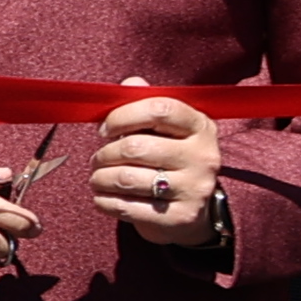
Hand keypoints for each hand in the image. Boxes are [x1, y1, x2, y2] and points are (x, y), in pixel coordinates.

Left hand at [93, 91, 227, 250]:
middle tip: (97, 159)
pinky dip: (103, 201)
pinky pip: (125, 207)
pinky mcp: (179, 217)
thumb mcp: (165, 130)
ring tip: (97, 178)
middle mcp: (204, 157)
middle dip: (104, 153)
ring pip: (126, 178)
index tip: (105, 128)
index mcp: (201, 127)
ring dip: (99, 178)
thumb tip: (130, 82)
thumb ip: (145, 104)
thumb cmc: (168, 160)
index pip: (159, 109)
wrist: (192, 212)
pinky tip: (102, 197)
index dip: (122, 115)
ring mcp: (194, 189)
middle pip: (135, 147)